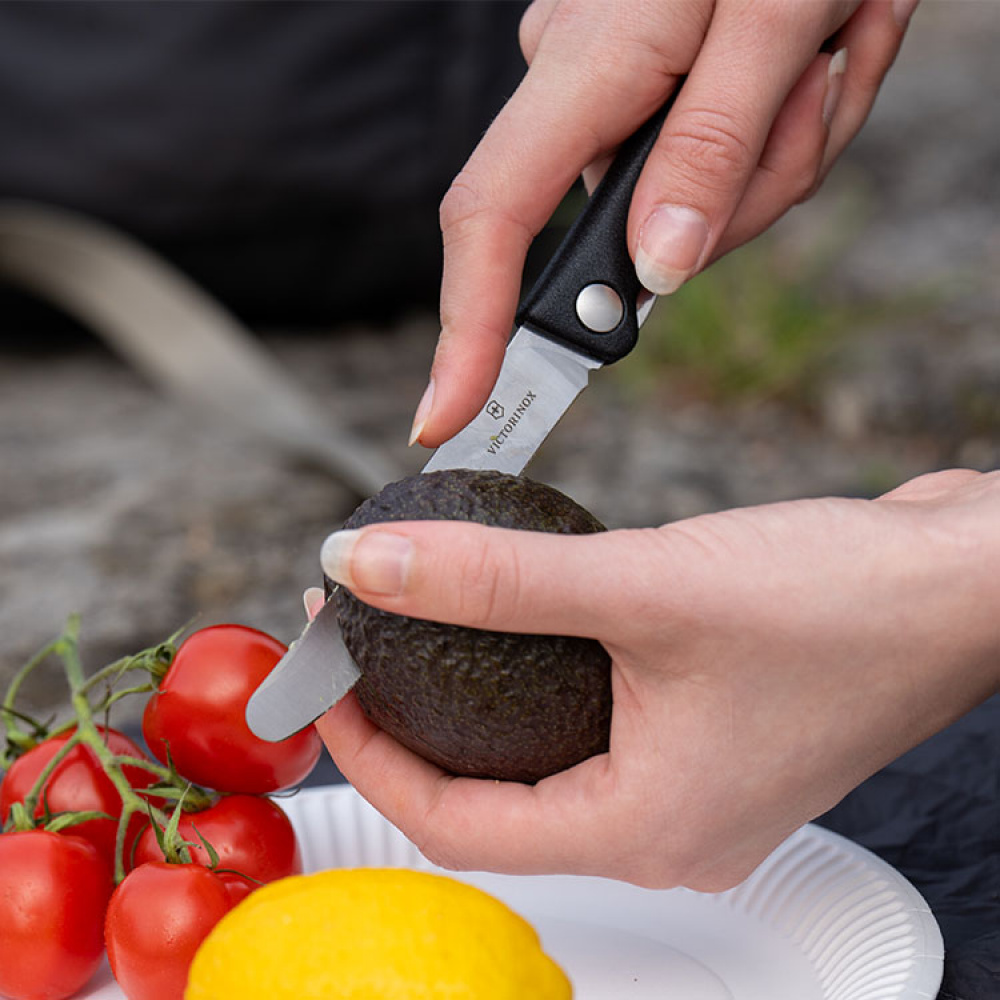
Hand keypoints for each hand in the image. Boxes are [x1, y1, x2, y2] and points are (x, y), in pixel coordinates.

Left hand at [314, 469, 999, 889]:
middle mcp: (669, 826)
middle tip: (365, 648)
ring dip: (478, 699)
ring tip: (426, 626)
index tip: (330, 684)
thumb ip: (494, 578)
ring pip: (549, 763)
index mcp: (645, 826)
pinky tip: (527, 623)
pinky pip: (601, 728)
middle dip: (415, 727)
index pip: (459, 825)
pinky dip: (546, 683)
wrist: (963, 580)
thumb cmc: (842, 604)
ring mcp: (696, 786)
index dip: (373, 758)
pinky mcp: (714, 738)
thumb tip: (373, 569)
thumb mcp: (641, 585)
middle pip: (497, 801)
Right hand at [411, 0, 917, 446]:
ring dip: (779, 157)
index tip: (447, 414)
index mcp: (585, 67)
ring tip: (830, 48)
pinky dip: (776, 137)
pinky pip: (707, 169)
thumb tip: (658, 274)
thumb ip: (711, 150)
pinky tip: (812, 58)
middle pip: (628, 230)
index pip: (493, 223)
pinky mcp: (642, 96)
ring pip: (687, 208)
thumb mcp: (772, 17)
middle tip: (825, 85)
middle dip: (744, 198)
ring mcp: (607, 95)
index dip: (466, 331)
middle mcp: (573, 89)